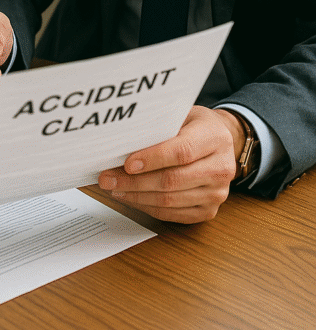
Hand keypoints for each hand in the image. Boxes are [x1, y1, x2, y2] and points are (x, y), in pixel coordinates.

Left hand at [97, 105, 242, 223]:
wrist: (222, 142)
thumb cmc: (195, 126)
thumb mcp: (181, 115)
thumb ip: (159, 127)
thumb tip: (122, 141)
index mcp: (215, 138)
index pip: (182, 152)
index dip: (152, 159)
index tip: (127, 163)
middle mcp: (221, 167)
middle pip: (172, 180)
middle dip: (134, 181)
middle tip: (108, 178)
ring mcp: (217, 193)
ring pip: (170, 200)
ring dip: (137, 196)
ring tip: (115, 188)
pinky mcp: (209, 210)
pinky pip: (173, 214)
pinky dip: (148, 207)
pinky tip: (131, 198)